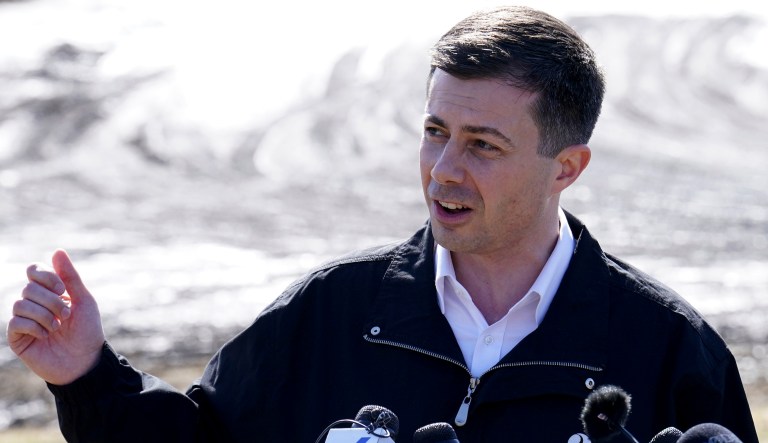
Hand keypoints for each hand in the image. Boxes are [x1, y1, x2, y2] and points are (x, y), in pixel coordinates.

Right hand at [6, 249, 105, 384]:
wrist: (86, 361)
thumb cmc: (87, 331)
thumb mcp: (84, 300)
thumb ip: (70, 276)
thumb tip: (57, 251)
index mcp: (49, 292)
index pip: (34, 270)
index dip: (45, 276)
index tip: (63, 289)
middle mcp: (34, 303)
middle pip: (28, 287)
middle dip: (51, 300)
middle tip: (67, 315)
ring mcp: (24, 320)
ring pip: (20, 303)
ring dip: (44, 314)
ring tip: (58, 327)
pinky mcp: (17, 337)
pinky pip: (15, 322)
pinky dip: (34, 326)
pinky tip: (46, 335)